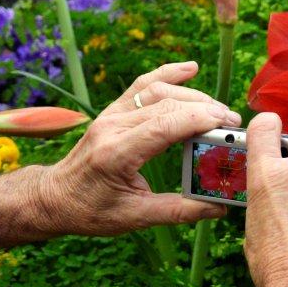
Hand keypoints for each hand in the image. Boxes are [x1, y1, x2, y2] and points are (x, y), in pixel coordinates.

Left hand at [35, 61, 242, 235]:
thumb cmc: (90, 211)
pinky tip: (190, 68)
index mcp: (116, 152)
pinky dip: (167, 74)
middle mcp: (112, 126)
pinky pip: (142, 86)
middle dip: (205, 109)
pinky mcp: (112, 111)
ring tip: (219, 111)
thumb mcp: (135, 218)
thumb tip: (218, 208)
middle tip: (233, 124)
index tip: (229, 125)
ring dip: (192, 96)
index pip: (165, 124)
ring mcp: (111, 115)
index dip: (200, 119)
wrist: (54, 198)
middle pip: (166, 104)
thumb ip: (178, 211)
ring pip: (157, 91)